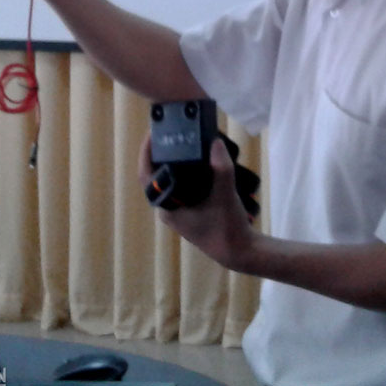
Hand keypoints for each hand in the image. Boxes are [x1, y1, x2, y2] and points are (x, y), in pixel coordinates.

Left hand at [138, 133, 256, 270]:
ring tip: (185, 141)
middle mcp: (168, 209)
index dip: (146, 153)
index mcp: (166, 207)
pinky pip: (181, 185)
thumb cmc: (227, 227)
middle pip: (157, 175)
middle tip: (172, 133)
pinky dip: (186, 171)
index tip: (152, 134)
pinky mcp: (190, 211)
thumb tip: (214, 142)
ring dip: (175, 161)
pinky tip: (200, 160)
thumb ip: (221, 168)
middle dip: (162, 153)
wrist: (240, 251)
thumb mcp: (225, 195)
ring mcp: (179, 211)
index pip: (146, 176)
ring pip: (170, 180)